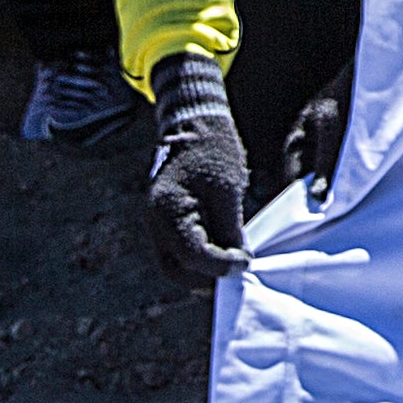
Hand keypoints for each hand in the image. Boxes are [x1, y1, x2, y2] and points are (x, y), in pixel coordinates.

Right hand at [144, 51, 252, 281]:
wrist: (195, 125)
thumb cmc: (213, 151)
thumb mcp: (227, 189)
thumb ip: (229, 228)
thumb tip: (238, 261)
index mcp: (168, 210)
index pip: (192, 254)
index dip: (221, 265)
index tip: (246, 263)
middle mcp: (155, 221)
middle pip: (176, 269)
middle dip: (207, 277)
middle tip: (237, 272)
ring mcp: (157, 223)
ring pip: (175, 263)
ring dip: (202, 270)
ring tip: (232, 265)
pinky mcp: (166, 222)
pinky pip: (178, 250)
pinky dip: (198, 257)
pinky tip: (222, 252)